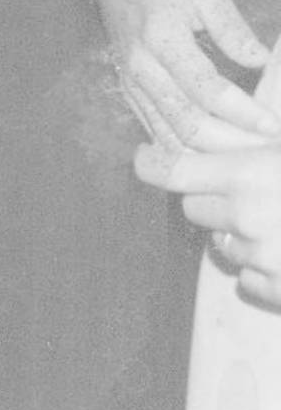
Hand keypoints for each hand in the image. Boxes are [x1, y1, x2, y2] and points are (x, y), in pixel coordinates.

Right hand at [89, 0, 276, 152]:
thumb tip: (262, 63)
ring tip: (248, 158)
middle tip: (266, 149)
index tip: (274, 125)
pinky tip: (216, 156)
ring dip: (212, 156)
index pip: (207, 90)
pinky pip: (157, 134)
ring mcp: (131, 82)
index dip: (243, 113)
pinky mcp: (128, 90)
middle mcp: (141, 66)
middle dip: (233, 145)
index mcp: (160, 35)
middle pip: (188, 124)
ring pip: (171, 138)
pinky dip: (187, 152)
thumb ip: (231, 28)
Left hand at [135, 137, 280, 307]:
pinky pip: (247, 280)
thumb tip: (198, 129)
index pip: (172, 171)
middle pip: (193, 207)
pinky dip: (261, 270)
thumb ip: (241, 139)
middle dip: (209, 198)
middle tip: (245, 189)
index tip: (144, 158)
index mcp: (246, 173)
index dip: (152, 164)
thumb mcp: (280, 143)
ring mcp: (263, 257)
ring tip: (276, 220)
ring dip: (238, 235)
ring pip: (221, 244)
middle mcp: (246, 215)